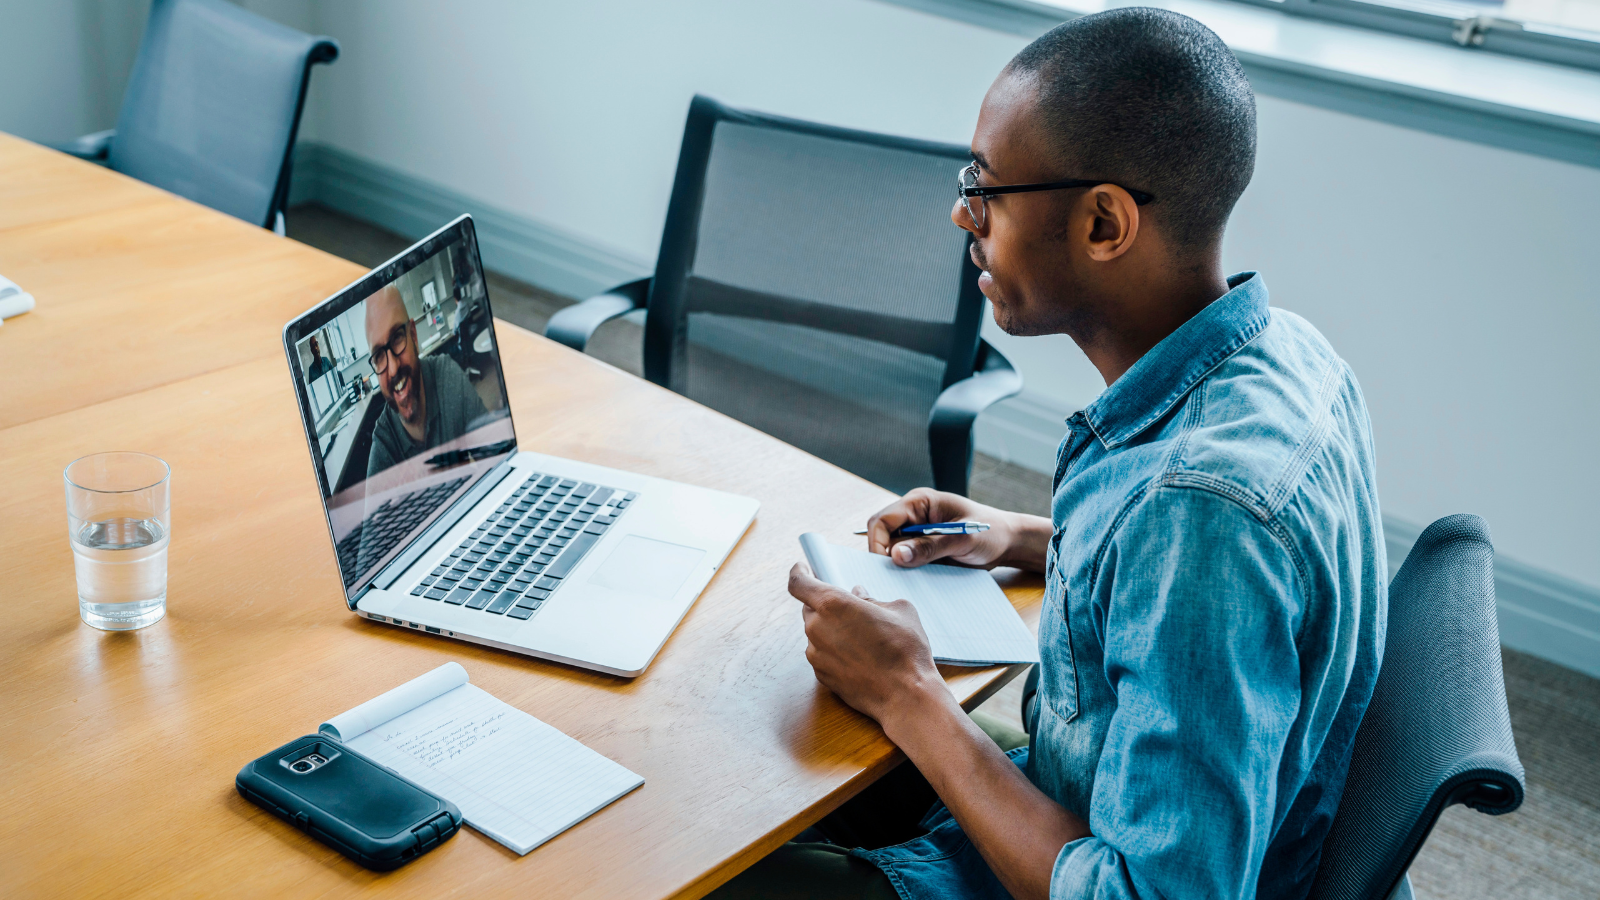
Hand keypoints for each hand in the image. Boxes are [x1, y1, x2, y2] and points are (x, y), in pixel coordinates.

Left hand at [789, 562, 940, 724]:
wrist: (906, 695)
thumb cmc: (905, 649)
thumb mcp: (898, 609)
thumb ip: (873, 598)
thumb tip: (860, 595)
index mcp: (832, 603)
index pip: (799, 582)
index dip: (799, 572)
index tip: (803, 567)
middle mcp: (817, 628)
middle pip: (808, 607)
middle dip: (824, 604)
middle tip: (848, 608)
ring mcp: (816, 654)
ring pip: (816, 632)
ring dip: (831, 629)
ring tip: (861, 637)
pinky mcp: (820, 675)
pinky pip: (822, 653)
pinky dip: (834, 650)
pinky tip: (859, 656)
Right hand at [867, 488, 1048, 571]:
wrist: (1008, 543)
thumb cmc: (990, 532)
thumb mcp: (962, 539)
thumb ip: (930, 547)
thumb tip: (896, 556)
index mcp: (919, 502)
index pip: (882, 520)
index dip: (878, 543)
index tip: (886, 566)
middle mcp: (913, 515)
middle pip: (882, 535)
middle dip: (886, 555)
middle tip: (898, 576)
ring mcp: (917, 531)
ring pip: (891, 549)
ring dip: (897, 565)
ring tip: (910, 578)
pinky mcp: (922, 547)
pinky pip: (905, 559)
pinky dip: (907, 570)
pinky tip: (917, 579)